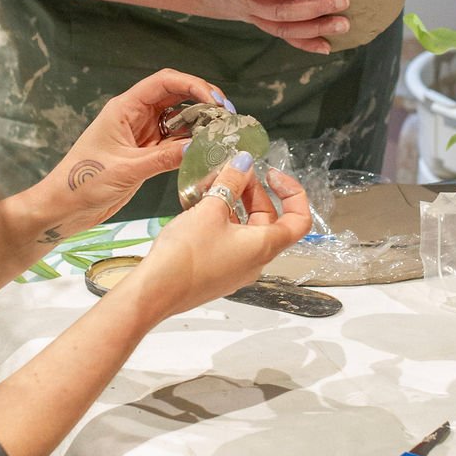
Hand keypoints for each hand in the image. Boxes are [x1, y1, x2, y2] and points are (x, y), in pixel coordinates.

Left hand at [47, 69, 227, 235]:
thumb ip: (163, 158)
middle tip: (227, 116)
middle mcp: (135, 116)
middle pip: (175, 96)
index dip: (193, 85)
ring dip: (199, 123)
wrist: (63, 207)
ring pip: (177, 119)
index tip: (215, 101)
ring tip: (222, 132)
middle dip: (202, 101)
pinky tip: (206, 149)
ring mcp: (141, 134)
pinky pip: (173, 141)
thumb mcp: (126, 170)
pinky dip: (190, 143)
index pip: (164, 83)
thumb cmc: (82, 183)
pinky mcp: (144, 153)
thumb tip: (198, 147)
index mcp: (125, 108)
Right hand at [120, 159, 311, 322]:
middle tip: (234, 172)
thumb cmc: (186, 255)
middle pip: (269, 220)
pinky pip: (229, 241)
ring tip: (213, 186)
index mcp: (264, 247)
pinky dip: (222, 220)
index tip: (272, 175)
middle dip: (254, 192)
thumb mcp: (210, 210)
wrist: (155, 292)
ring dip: (235, 204)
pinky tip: (201, 207)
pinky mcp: (218, 272)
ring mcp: (236, 269)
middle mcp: (255, 261)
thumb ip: (231, 182)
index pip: (299, 220)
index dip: (293, 193)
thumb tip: (243, 163)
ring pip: (247, 230)